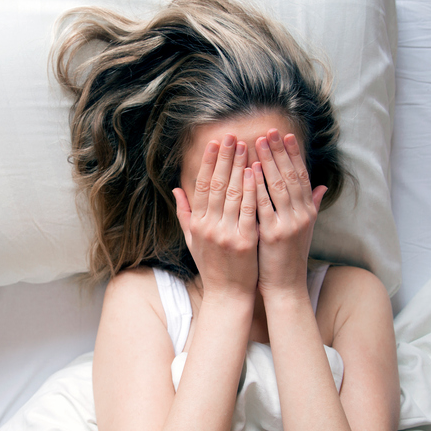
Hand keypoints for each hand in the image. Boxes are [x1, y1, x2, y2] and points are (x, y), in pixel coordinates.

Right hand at [173, 134, 257, 300]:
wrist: (227, 295)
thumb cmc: (211, 266)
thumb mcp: (193, 240)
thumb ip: (185, 213)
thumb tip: (176, 189)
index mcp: (197, 224)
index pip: (202, 187)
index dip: (209, 163)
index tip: (215, 143)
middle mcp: (209, 227)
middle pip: (217, 185)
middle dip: (225, 158)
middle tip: (231, 136)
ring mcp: (226, 234)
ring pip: (233, 194)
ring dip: (239, 167)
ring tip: (245, 146)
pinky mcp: (244, 241)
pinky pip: (248, 210)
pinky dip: (251, 190)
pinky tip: (255, 172)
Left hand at [253, 129, 326, 298]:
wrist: (286, 287)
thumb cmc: (289, 258)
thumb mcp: (305, 230)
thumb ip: (312, 206)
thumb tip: (322, 187)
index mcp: (308, 212)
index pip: (301, 176)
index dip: (293, 155)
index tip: (284, 136)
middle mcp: (302, 215)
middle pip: (291, 176)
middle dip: (279, 152)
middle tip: (269, 131)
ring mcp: (289, 224)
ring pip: (279, 186)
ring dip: (268, 161)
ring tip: (257, 142)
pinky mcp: (274, 235)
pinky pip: (264, 205)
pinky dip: (259, 186)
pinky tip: (251, 170)